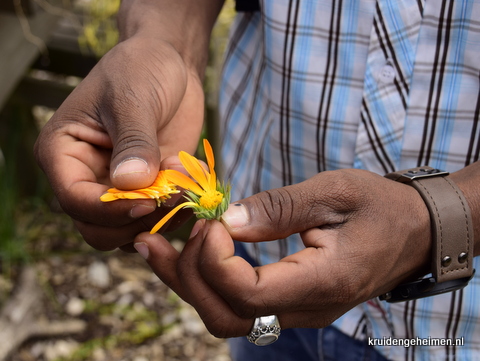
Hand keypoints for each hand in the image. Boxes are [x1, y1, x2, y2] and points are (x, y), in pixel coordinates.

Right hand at [34, 35, 203, 250]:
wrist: (169, 65)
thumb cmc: (141, 69)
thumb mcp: (133, 98)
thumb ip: (133, 142)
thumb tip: (130, 183)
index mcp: (63, 153)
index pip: (74, 199)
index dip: (110, 209)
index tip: (149, 200)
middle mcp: (85, 176)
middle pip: (98, 228)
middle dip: (137, 220)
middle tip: (173, 194)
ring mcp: (117, 187)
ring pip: (128, 231)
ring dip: (161, 218)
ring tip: (186, 182)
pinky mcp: (147, 189)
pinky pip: (156, 219)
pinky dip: (176, 211)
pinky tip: (191, 183)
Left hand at [134, 169, 431, 336]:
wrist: (415, 232)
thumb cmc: (381, 207)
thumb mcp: (334, 193)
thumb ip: (280, 208)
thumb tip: (227, 221)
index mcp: (323, 282)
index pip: (248, 293)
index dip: (215, 259)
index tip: (212, 221)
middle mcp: (307, 309)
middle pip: (225, 317)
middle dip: (185, 278)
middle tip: (158, 239)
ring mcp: (298, 311)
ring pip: (226, 317)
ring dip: (188, 283)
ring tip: (158, 247)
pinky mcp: (291, 302)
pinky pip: (238, 305)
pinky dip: (206, 281)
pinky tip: (190, 253)